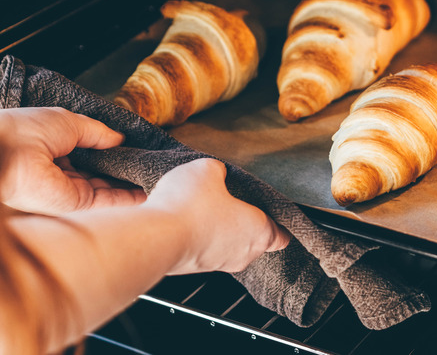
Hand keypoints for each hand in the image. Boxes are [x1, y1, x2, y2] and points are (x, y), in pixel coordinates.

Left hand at [0, 107, 146, 213]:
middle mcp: (62, 173)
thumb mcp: (69, 121)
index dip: (112, 153)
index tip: (135, 151)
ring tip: (157, 175)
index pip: (90, 155)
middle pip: (101, 174)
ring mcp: (69, 191)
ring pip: (108, 190)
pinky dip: (129, 198)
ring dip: (131, 185)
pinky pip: (108, 202)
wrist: (0, 154)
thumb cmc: (23, 131)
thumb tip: (119, 138)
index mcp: (55, 149)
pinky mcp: (75, 204)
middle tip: (152, 165)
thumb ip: (97, 131)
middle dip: (125, 171)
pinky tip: (148, 191)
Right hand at [144, 158, 290, 272]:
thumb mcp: (208, 169)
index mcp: (258, 231)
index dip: (279, 222)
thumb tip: (215, 174)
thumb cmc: (189, 208)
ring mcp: (217, 263)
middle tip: (229, 199)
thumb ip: (219, 171)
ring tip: (199, 205)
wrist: (154, 238)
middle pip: (252, 237)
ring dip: (215, 227)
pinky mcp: (192, 267)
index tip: (273, 212)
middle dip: (242, 219)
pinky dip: (194, 234)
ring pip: (224, 243)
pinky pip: (200, 247)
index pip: (282, 235)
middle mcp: (242, 253)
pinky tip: (180, 217)